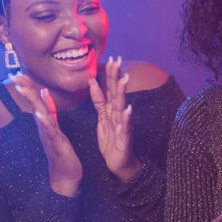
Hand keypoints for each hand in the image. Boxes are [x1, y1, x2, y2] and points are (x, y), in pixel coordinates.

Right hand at [11, 74, 82, 196]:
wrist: (66, 174)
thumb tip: (44, 92)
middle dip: (26, 90)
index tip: (18, 73)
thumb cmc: (61, 150)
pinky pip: (50, 131)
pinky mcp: (56, 144)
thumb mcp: (55, 127)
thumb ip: (50, 110)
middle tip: (15, 76)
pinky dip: (45, 122)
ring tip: (25, 89)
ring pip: (40, 116)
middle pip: (34, 105)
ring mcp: (48, 135)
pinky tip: (40, 114)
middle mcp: (44, 127)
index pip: (35, 101)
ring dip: (33, 102)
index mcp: (45, 122)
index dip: (28, 87)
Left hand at [89, 56, 140, 181]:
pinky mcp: (124, 138)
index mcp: (111, 110)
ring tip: (124, 79)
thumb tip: (93, 82)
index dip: (110, 74)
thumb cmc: (112, 140)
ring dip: (123, 93)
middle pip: (117, 93)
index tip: (111, 57)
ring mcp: (123, 125)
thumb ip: (99, 101)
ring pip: (122, 106)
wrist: (120, 163)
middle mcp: (119, 114)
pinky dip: (126, 118)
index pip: (111, 89)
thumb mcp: (102, 118)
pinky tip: (128, 110)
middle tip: (117, 60)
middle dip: (116, 77)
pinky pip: (125, 127)